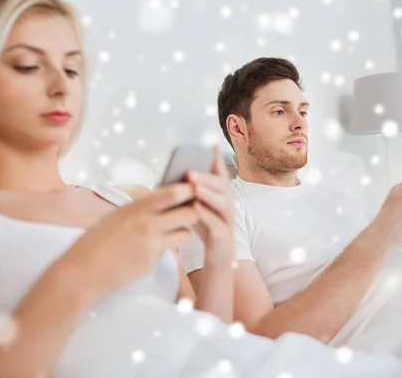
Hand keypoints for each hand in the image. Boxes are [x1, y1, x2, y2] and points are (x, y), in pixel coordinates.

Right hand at [60, 183, 198, 299]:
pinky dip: (166, 248)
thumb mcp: (116, 216)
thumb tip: (159, 198)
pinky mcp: (152, 262)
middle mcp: (146, 224)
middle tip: (190, 212)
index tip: (193, 189)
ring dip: (182, 232)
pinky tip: (153, 248)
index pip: (172, 193)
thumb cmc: (95, 242)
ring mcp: (151, 244)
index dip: (187, 190)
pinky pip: (170, 251)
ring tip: (172, 231)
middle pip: (188, 213)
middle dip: (193, 212)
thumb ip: (139, 208)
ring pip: (185, 234)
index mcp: (136, 207)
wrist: (82, 271)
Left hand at [186, 145, 234, 261]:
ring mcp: (228, 219)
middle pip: (221, 186)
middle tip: (189, 172)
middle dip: (206, 177)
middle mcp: (228, 204)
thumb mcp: (198, 207)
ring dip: (207, 193)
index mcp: (221, 195)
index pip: (220, 174)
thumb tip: (173, 177)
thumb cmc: (207, 229)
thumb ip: (191, 193)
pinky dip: (206, 215)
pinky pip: (217, 223)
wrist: (218, 258)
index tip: (211, 143)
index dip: (217, 159)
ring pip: (222, 202)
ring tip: (194, 187)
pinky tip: (195, 209)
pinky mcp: (224, 235)